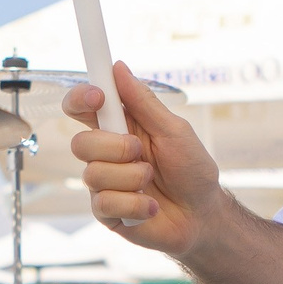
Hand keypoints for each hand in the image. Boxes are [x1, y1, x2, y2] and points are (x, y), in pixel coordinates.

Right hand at [63, 61, 225, 254]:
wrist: (202, 216)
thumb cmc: (191, 170)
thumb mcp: (174, 130)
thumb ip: (144, 102)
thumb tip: (119, 68)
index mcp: (119, 127)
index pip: (82, 107)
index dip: (81, 98)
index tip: (98, 97)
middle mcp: (105, 154)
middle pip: (80, 143)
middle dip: (115, 147)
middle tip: (141, 152)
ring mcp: (103, 184)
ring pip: (93, 174)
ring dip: (132, 178)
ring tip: (152, 182)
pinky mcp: (106, 211)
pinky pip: (104, 203)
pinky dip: (136, 204)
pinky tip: (151, 207)